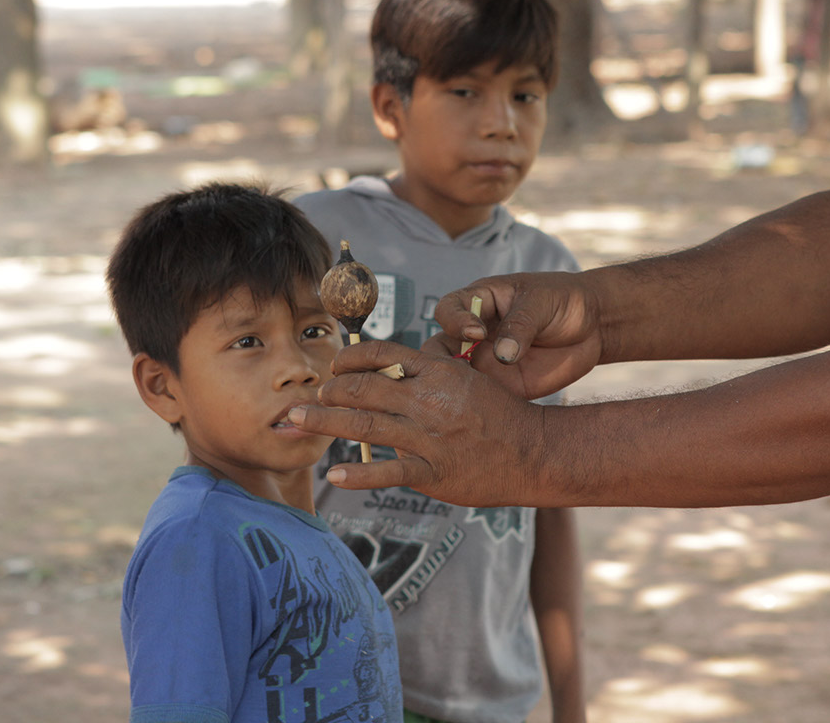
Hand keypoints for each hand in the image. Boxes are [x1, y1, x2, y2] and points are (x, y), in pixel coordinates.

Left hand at [287, 339, 550, 506]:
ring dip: (325, 424)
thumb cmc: (498, 413)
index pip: (383, 355)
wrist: (533, 451)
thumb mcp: (468, 376)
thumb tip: (391, 362)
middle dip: (328, 394)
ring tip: (296, 423)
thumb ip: (431, 369)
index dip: (350, 359)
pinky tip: (334, 474)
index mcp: (438, 372)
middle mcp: (430, 401)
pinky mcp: (434, 473)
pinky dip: (358, 474)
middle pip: (364, 390)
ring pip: (366, 427)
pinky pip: (389, 472)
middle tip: (303, 400)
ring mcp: (431, 438)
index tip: (333, 367)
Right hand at [430, 272, 603, 398]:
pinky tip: (491, 414)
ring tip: (474, 396)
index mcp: (478, 303)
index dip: (454, 321)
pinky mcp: (503, 387)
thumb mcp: (542, 302)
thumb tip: (503, 355)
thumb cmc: (562, 301)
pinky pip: (483, 400)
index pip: (448, 310)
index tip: (477, 333)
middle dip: (440, 362)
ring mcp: (486, 363)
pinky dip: (481, 409)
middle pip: (439, 349)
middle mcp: (473, 335)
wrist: (591, 326)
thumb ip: (522, 324)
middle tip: (461, 372)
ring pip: (456, 379)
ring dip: (458, 389)